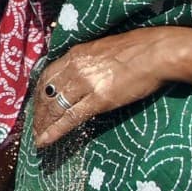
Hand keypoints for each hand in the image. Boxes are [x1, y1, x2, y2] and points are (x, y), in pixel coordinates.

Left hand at [30, 28, 173, 146]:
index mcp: (75, 54)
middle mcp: (75, 68)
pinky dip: (55, 130)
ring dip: (43, 124)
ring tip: (38, 137)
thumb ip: (87, 63)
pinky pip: (71, 118)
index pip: (47, 76)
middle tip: (34, 126)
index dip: (39, 93)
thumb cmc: (137, 49)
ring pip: (55, 107)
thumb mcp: (101, 50)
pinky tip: (46, 140)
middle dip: (38, 112)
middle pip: (46, 92)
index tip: (36, 105)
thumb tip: (81, 77)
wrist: (157, 52)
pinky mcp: (100, 100)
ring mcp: (85, 84)